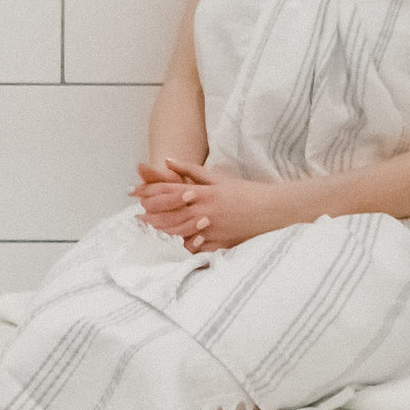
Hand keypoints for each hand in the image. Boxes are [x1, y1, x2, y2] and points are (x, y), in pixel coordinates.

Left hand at [132, 158, 279, 253]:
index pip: (170, 191)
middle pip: (171, 214)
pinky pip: (198, 247)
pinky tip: (172, 249)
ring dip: (162, 233)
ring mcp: (212, 227)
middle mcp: (205, 209)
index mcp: (204, 192)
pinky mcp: (220, 242)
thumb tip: (168, 160)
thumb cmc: (246, 192)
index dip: (151, 193)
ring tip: (148, 234)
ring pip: (181, 231)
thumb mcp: (219, 178)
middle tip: (137, 220)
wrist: (274, 209)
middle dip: (152, 217)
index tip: (136, 194)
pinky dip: (184, 247)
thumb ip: (191, 170)